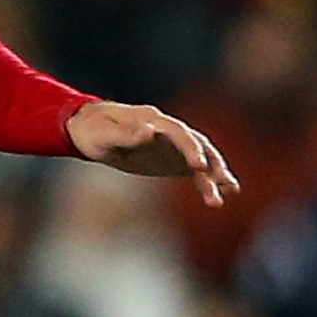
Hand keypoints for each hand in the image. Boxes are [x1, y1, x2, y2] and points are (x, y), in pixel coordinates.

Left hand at [67, 99, 239, 207]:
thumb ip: (125, 134)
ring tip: (227, 193)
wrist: (88, 129)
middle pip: (197, 145)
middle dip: (211, 163)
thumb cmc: (93, 131)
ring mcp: (172, 145)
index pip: (179, 133)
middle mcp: (169, 131)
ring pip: (201, 158)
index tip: (198, 166)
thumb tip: (149, 132)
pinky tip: (220, 195)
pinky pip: (194, 171)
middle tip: (221, 184)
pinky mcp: (172, 160)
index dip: (190, 148)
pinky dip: (208, 181)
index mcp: (154, 121)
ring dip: (215, 175)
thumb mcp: (103, 133)